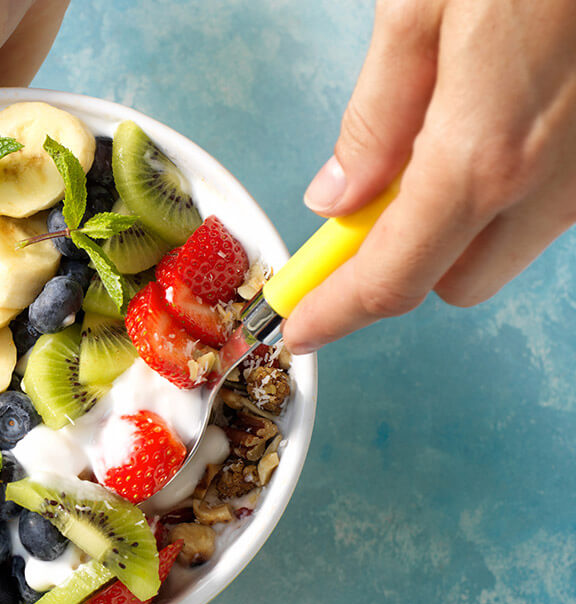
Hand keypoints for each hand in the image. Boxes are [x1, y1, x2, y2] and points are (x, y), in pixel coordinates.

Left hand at [281, 0, 575, 353]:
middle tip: (364, 209)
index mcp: (483, 157)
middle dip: (402, 263)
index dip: (335, 313)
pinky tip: (495, 119)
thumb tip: (337, 193)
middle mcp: (550, 186)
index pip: (390, 279)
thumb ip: (375, 116)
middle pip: (453, 283)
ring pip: (508, 248)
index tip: (299, 326)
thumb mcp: (419, 8)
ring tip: (439, 134)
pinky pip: (550, 207)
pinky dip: (508, 189)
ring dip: (461, 223)